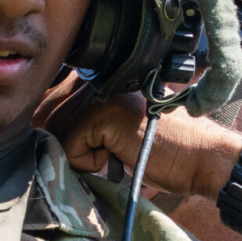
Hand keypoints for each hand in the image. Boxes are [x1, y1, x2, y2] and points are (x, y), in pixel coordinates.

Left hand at [54, 91, 240, 199]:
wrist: (201, 157)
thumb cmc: (162, 150)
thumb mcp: (115, 130)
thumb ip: (81, 123)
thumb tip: (40, 135)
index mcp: (97, 77)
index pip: (47, 101)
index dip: (55, 129)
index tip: (79, 144)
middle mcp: (95, 79)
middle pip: (44, 116)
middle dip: (65, 145)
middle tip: (104, 152)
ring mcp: (99, 93)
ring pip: (55, 133)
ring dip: (80, 155)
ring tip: (114, 152)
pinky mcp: (103, 113)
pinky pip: (69, 147)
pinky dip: (89, 163)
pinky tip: (118, 154)